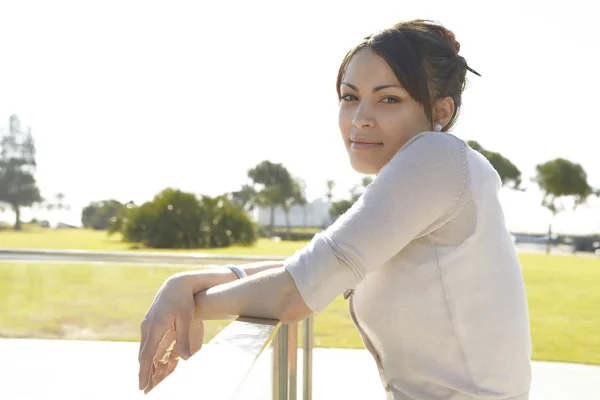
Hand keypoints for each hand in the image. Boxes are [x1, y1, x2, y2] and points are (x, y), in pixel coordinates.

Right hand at [138, 272, 204, 392]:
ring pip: (144, 350)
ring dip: (145, 366)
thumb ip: (184, 340)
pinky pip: (148, 344)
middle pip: (143, 355)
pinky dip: (148, 356)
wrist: (177, 284)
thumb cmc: (184, 300)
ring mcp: (147, 325)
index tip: (142, 386)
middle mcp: (147, 326)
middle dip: (143, 373)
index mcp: (155, 326)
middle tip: (144, 390)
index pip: (147, 354)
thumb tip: (186, 359)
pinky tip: (150, 365)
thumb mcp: (186, 319)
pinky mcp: (151, 323)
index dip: (144, 372)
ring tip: (146, 381)